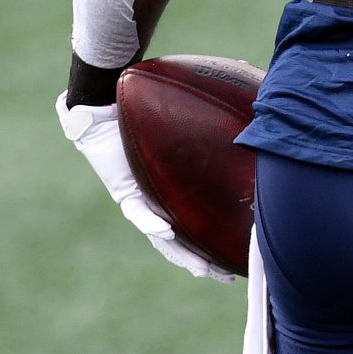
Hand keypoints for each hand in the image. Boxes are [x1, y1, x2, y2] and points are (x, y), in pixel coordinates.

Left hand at [56, 92, 235, 282]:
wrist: (104, 101)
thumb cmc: (138, 104)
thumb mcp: (181, 113)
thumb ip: (210, 106)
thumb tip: (248, 76)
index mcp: (160, 191)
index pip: (183, 224)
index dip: (201, 244)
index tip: (222, 259)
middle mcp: (149, 201)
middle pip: (175, 241)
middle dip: (198, 260)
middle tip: (221, 276)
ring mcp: (136, 199)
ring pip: (160, 237)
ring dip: (181, 254)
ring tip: (203, 269)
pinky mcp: (123, 189)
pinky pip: (140, 211)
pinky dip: (152, 223)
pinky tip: (168, 231)